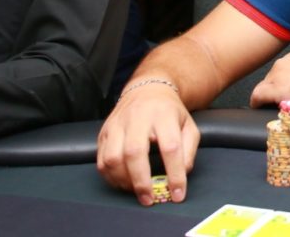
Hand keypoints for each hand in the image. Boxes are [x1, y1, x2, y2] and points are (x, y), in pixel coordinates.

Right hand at [96, 83, 199, 205]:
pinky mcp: (104, 132)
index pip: (170, 147)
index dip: (174, 173)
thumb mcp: (188, 125)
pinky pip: (101, 160)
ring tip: (136, 191)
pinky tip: (123, 182)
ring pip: (112, 158)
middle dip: (142, 181)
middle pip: (134, 152)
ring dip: (124, 181)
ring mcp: (117, 125)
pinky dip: (110, 177)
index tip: (178, 193)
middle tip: (150, 199)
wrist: (147, 90)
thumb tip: (181, 175)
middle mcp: (137, 118)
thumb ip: (188, 150)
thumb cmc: (169, 112)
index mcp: (163, 115)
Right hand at [250, 51, 289, 107]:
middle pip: (264, 83)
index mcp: (277, 88)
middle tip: (279, 99)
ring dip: (278, 81)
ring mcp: (284, 62)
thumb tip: (279, 105)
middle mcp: (277, 73)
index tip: (257, 105)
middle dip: (268, 91)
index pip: (256, 95)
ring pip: (274, 74)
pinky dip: (286, 71)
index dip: (256, 102)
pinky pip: (284, 65)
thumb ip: (283, 105)